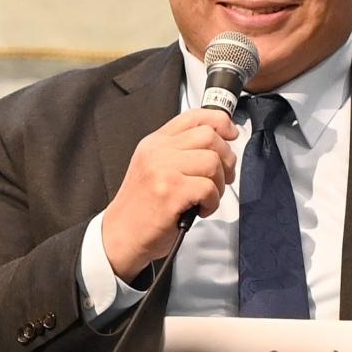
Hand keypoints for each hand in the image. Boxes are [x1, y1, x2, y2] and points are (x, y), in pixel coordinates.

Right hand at [99, 106, 239, 280]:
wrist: (121, 235)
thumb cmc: (141, 207)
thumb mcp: (154, 168)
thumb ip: (180, 152)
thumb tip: (220, 143)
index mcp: (155, 143)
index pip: (194, 116)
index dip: (220, 122)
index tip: (231, 134)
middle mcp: (157, 151)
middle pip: (209, 137)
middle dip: (226, 159)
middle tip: (222, 178)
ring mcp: (162, 169)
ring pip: (213, 162)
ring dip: (219, 184)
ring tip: (207, 198)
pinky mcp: (170, 191)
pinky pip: (209, 188)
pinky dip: (212, 202)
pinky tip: (200, 209)